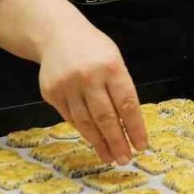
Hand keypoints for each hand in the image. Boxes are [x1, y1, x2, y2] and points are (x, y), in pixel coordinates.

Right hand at [37, 21, 145, 165]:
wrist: (56, 34)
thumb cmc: (93, 49)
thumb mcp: (114, 60)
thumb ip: (121, 89)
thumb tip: (130, 126)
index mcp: (111, 67)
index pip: (127, 104)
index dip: (135, 128)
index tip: (141, 146)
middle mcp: (89, 77)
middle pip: (106, 118)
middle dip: (117, 142)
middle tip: (125, 159)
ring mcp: (67, 85)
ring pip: (85, 123)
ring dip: (100, 143)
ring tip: (110, 157)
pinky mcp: (51, 93)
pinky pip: (70, 118)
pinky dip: (83, 130)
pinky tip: (93, 140)